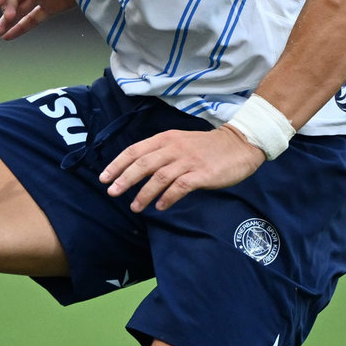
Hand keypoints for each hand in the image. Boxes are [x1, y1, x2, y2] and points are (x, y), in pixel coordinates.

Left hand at [100, 124, 263, 212]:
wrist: (240, 144)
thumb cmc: (208, 147)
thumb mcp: (181, 142)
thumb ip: (162, 154)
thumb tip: (141, 173)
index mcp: (166, 138)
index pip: (135, 150)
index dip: (118, 164)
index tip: (104, 177)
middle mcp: (174, 148)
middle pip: (142, 163)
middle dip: (124, 179)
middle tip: (112, 192)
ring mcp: (188, 161)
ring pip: (158, 177)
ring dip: (144, 193)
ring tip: (135, 206)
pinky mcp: (201, 174)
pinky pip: (179, 187)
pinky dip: (167, 198)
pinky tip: (160, 207)